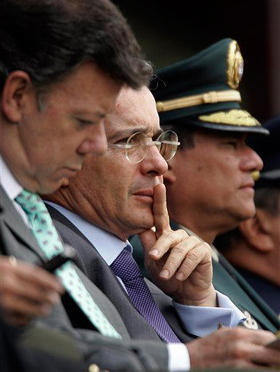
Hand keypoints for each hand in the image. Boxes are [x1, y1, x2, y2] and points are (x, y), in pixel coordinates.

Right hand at [0, 256, 63, 325]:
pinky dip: (24, 319)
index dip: (50, 282)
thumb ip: (26, 272)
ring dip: (38, 309)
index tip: (60, 287)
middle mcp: (5, 283)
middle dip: (47, 296)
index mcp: (10, 268)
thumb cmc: (0, 274)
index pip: (35, 275)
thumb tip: (50, 281)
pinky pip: (14, 318)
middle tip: (56, 299)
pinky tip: (30, 317)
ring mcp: (1, 299)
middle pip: (32, 291)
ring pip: (24, 307)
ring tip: (46, 309)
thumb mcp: (10, 266)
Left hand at [140, 183, 214, 305]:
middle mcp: (179, 236)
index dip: (159, 199)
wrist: (186, 293)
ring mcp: (192, 242)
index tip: (157, 182)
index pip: (160, 215)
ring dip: (171, 264)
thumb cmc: (168, 277)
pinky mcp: (203, 251)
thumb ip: (149, 246)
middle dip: (160, 248)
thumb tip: (140, 228)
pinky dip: (184, 268)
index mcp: (165, 236)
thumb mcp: (153, 263)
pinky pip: (193, 256)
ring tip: (167, 276)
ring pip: (180, 248)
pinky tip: (180, 277)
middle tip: (154, 259)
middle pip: (168, 235)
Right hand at [187, 327, 279, 367]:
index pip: (268, 337)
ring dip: (269, 365)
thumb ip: (244, 336)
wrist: (190, 359)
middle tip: (276, 359)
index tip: (276, 348)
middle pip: (273, 353)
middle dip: (276, 356)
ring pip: (268, 366)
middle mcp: (242, 347)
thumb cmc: (206, 348)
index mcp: (239, 334)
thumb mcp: (225, 334)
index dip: (274, 344)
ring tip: (265, 365)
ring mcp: (241, 362)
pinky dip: (259, 370)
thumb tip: (262, 341)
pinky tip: (256, 368)